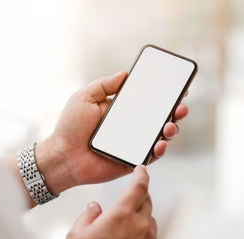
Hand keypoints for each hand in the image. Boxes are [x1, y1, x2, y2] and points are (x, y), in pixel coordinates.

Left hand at [35, 71, 188, 193]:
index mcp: (121, 110)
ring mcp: (133, 144)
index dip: (164, 95)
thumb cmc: (69, 127)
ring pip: (160, 137)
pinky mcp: (131, 161)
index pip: (147, 100)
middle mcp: (131, 126)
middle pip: (160, 118)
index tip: (179, 87)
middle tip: (181, 107)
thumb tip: (124, 73)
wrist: (62, 156)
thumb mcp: (83, 98)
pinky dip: (159, 150)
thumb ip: (103, 85)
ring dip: (171, 130)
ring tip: (170, 125)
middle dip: (175, 111)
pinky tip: (160, 144)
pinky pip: (150, 156)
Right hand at [66, 166, 159, 238]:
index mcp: (121, 214)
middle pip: (146, 200)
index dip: (142, 173)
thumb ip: (87, 215)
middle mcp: (140, 224)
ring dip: (139, 218)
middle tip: (128, 199)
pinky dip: (142, 236)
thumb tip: (95, 207)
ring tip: (122, 230)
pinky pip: (151, 238)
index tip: (142, 168)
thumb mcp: (77, 236)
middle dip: (139, 195)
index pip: (139, 185)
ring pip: (149, 220)